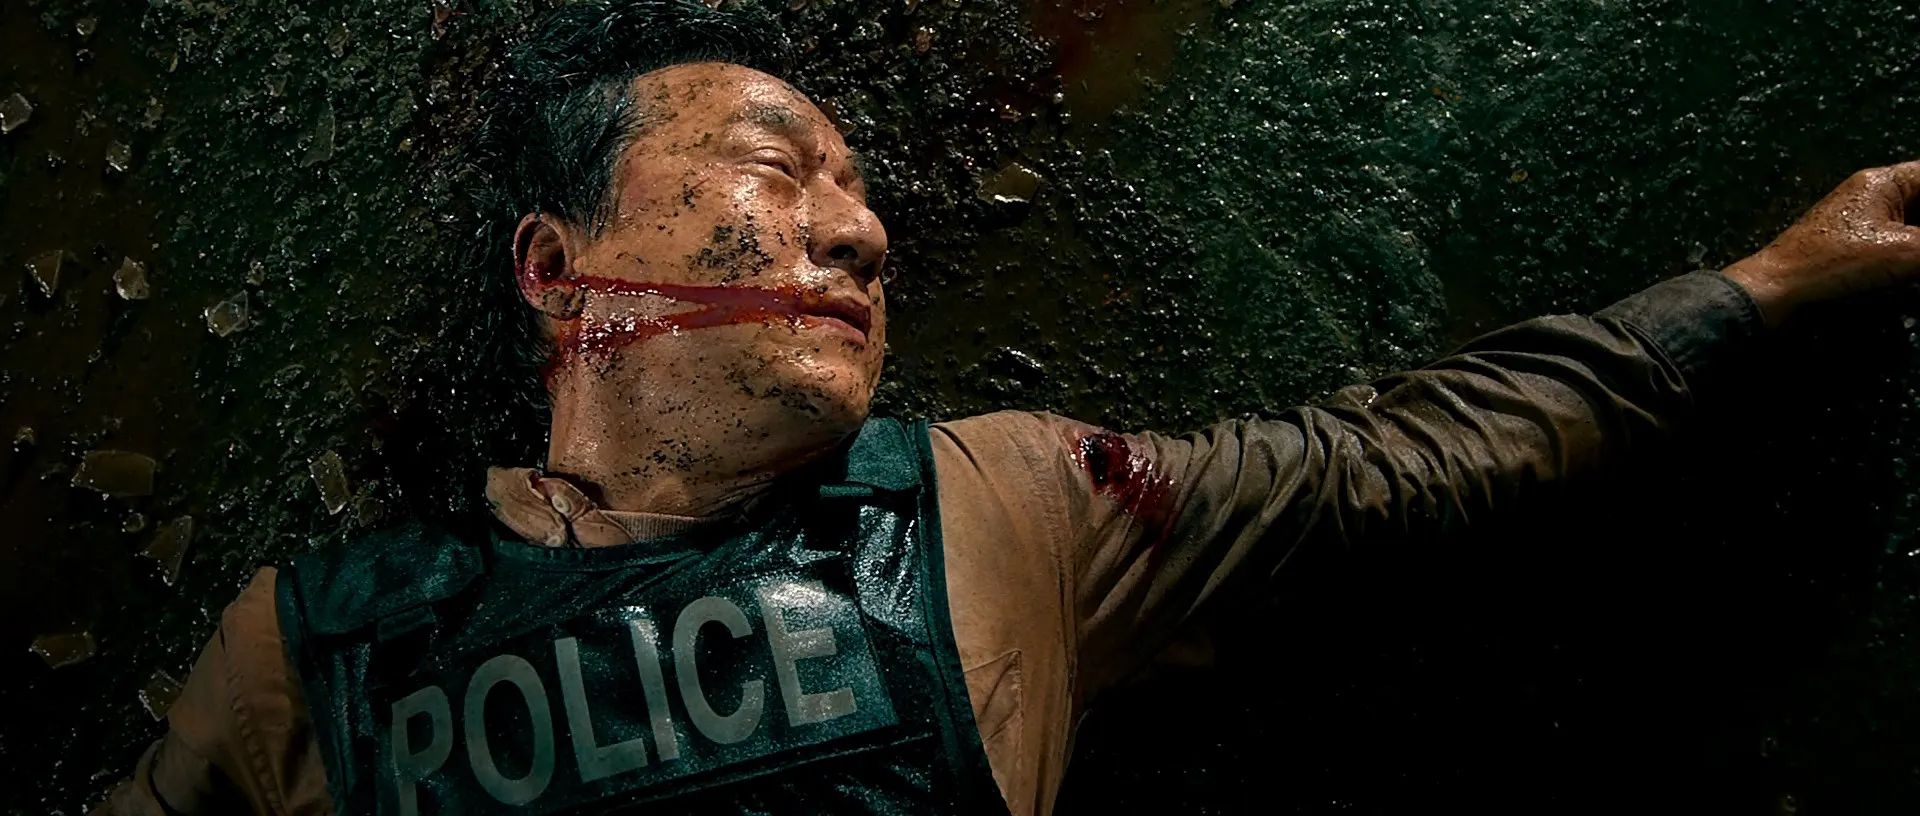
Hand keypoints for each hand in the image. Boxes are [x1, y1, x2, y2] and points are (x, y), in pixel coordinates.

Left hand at [1722, 160, 1919, 326]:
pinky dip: (1912, 271)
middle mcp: (1873, 202)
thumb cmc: (1832, 265)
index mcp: (1883, 184)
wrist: (1772, 300)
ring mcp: (1863, 233)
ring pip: (1913, 236)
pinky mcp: (1854, 263)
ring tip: (1911, 272)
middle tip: (1919, 260)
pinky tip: (1910, 285)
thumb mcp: (1908, 251)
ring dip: (1917, 258)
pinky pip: (1900, 260)